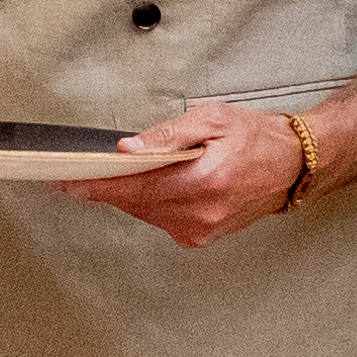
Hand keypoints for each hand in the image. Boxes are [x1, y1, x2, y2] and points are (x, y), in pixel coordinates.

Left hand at [80, 102, 313, 250]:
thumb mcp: (211, 119)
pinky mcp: (201, 237)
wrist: (292, 166)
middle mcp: (200, 214)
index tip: (65, 182)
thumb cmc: (255, 138)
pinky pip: (161, 219)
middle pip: (134, 203)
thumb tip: (129, 150)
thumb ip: (168, 135)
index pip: (134, 188)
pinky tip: (162, 184)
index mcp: (203, 182)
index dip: (96, 186)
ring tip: (138, 169)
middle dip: (111, 185)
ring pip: (145, 212)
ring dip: (134, 192)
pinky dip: (152, 202)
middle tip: (89, 167)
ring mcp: (201, 230)